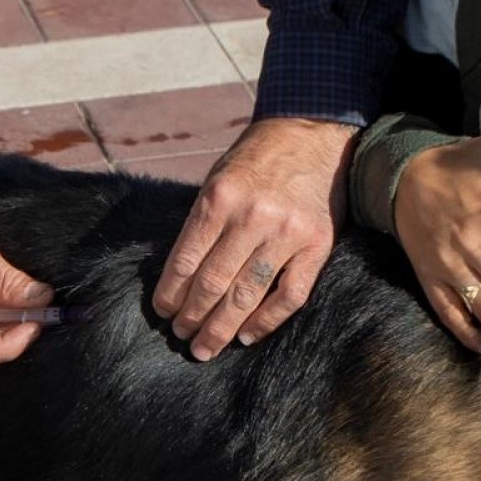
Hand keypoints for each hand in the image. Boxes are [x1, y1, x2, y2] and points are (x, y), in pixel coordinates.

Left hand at [153, 117, 353, 360]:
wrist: (312, 133)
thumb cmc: (258, 159)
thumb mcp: (218, 179)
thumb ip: (203, 223)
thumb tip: (181, 277)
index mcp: (219, 198)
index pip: (185, 261)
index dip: (170, 294)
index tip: (163, 313)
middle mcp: (252, 216)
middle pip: (213, 284)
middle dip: (192, 317)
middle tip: (182, 336)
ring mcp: (287, 233)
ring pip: (247, 295)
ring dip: (222, 327)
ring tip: (206, 346)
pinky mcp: (317, 245)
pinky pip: (290, 295)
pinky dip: (266, 321)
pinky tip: (247, 335)